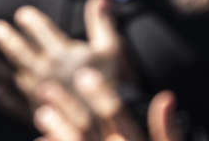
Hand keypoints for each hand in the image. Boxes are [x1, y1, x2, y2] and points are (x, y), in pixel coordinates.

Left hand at [0, 0, 125, 122]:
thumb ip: (102, 22)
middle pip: (20, 51)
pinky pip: (15, 105)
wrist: (108, 124)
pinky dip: (4, 99)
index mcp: (62, 53)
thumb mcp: (111, 50)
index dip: (30, 20)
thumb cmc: (109, 85)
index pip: (41, 30)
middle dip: (5, 39)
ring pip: (12, 77)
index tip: (22, 14)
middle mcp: (46, 71)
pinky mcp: (35, 113)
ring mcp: (38, 93)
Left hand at [34, 67, 180, 140]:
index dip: (101, 94)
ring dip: (57, 130)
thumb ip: (168, 131)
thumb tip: (167, 96)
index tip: (84, 74)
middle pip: (88, 129)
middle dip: (67, 108)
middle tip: (46, 87)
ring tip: (41, 112)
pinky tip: (40, 140)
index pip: (118, 116)